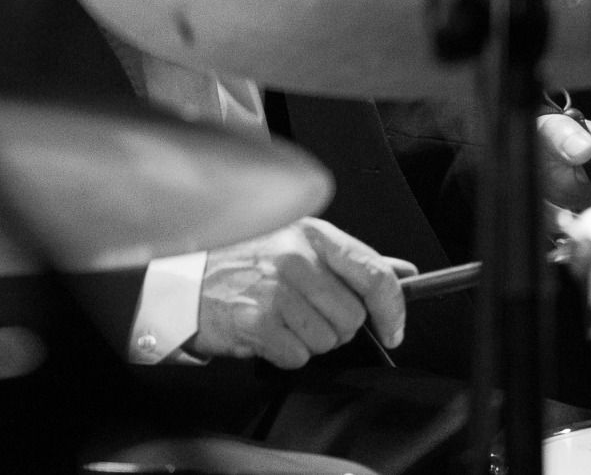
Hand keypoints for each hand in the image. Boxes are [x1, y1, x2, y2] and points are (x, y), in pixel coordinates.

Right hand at [191, 218, 416, 368]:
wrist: (186, 276)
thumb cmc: (246, 260)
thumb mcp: (300, 243)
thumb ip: (353, 260)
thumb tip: (404, 273)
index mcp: (313, 234)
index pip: (374, 274)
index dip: (394, 309)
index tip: (395, 329)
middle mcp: (297, 258)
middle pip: (352, 318)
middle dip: (336, 326)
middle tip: (307, 313)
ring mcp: (276, 290)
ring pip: (327, 341)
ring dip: (309, 340)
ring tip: (282, 319)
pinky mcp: (257, 321)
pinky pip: (297, 356)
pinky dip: (284, 352)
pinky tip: (266, 331)